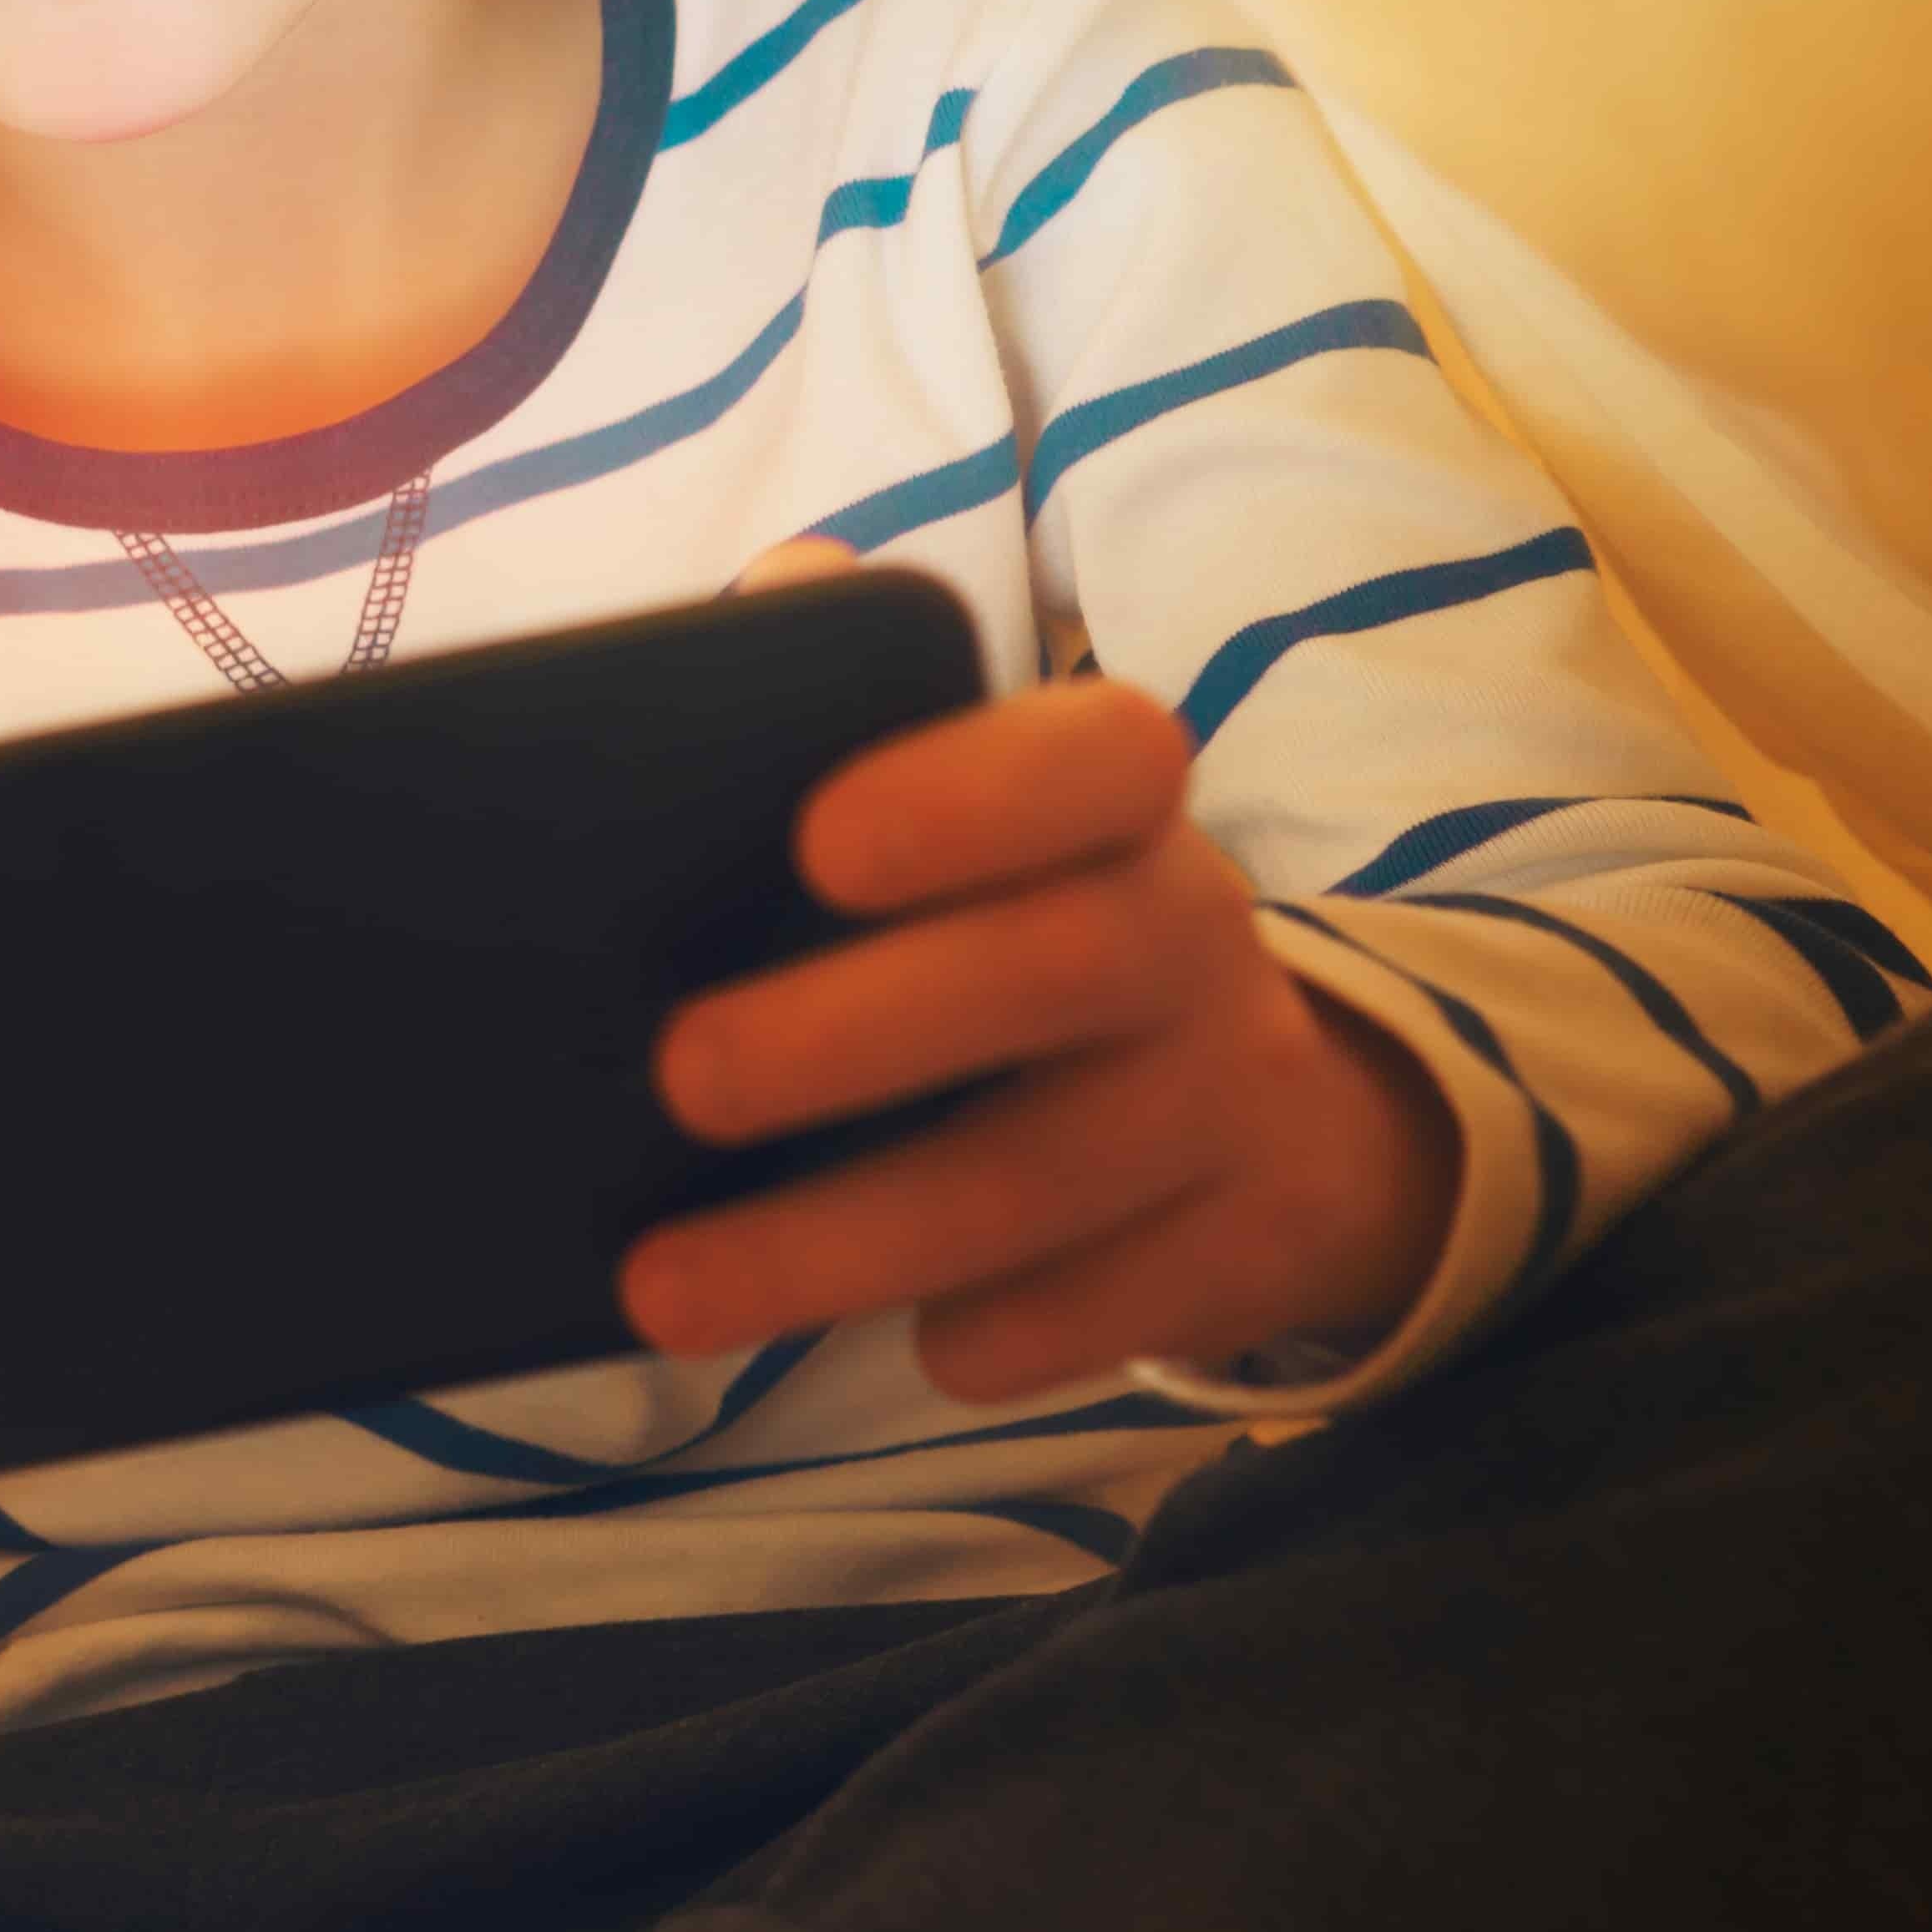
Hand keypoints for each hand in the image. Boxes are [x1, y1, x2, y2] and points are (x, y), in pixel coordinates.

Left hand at [621, 544, 1460, 1402]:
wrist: (1266, 1111)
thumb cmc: (1021, 924)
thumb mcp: (967, 812)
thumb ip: (856, 698)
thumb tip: (776, 590)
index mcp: (1112, 801)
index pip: (1099, 753)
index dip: (970, 789)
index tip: (819, 844)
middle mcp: (1191, 933)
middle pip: (1060, 965)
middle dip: (858, 1028)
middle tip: (678, 1073)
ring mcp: (1231, 1097)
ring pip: (1049, 1175)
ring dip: (844, 1239)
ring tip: (665, 1288)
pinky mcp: (1249, 1248)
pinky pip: (1113, 1308)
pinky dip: (1001, 1332)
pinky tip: (899, 1341)